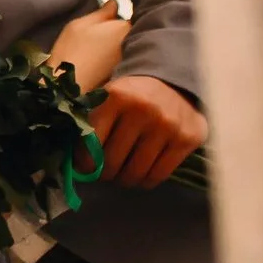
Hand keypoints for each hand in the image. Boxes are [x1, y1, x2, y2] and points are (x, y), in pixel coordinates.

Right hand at [48, 0, 130, 87]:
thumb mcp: (81, 23)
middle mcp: (134, 44)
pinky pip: (123, 62)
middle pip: (130, 34)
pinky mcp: (124, 76)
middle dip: (119, 33)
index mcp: (125, 27)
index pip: (129, 16)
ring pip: (126, 48)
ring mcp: (130, 61)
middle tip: (98, 37)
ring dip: (117, 47)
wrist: (68, 87)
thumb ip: (102, 12)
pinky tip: (100, 64)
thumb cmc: (72, 50)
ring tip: (97, 51)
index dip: (117, 19)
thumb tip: (115, 3)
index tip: (105, 21)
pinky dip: (114, 61)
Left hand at [92, 73, 207, 188]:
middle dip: (105, 173)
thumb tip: (75, 165)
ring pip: (136, 172)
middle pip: (113, 161)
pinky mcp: (187, 139)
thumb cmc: (131, 96)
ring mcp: (168, 125)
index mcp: (116, 96)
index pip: (91, 141)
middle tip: (105, 173)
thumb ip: (89, 123)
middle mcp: (143, 110)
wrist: (172, 81)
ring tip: (123, 175)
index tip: (86, 168)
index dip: (85, 161)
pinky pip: (159, 174)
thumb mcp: (107, 98)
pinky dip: (147, 181)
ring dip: (125, 179)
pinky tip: (142, 176)